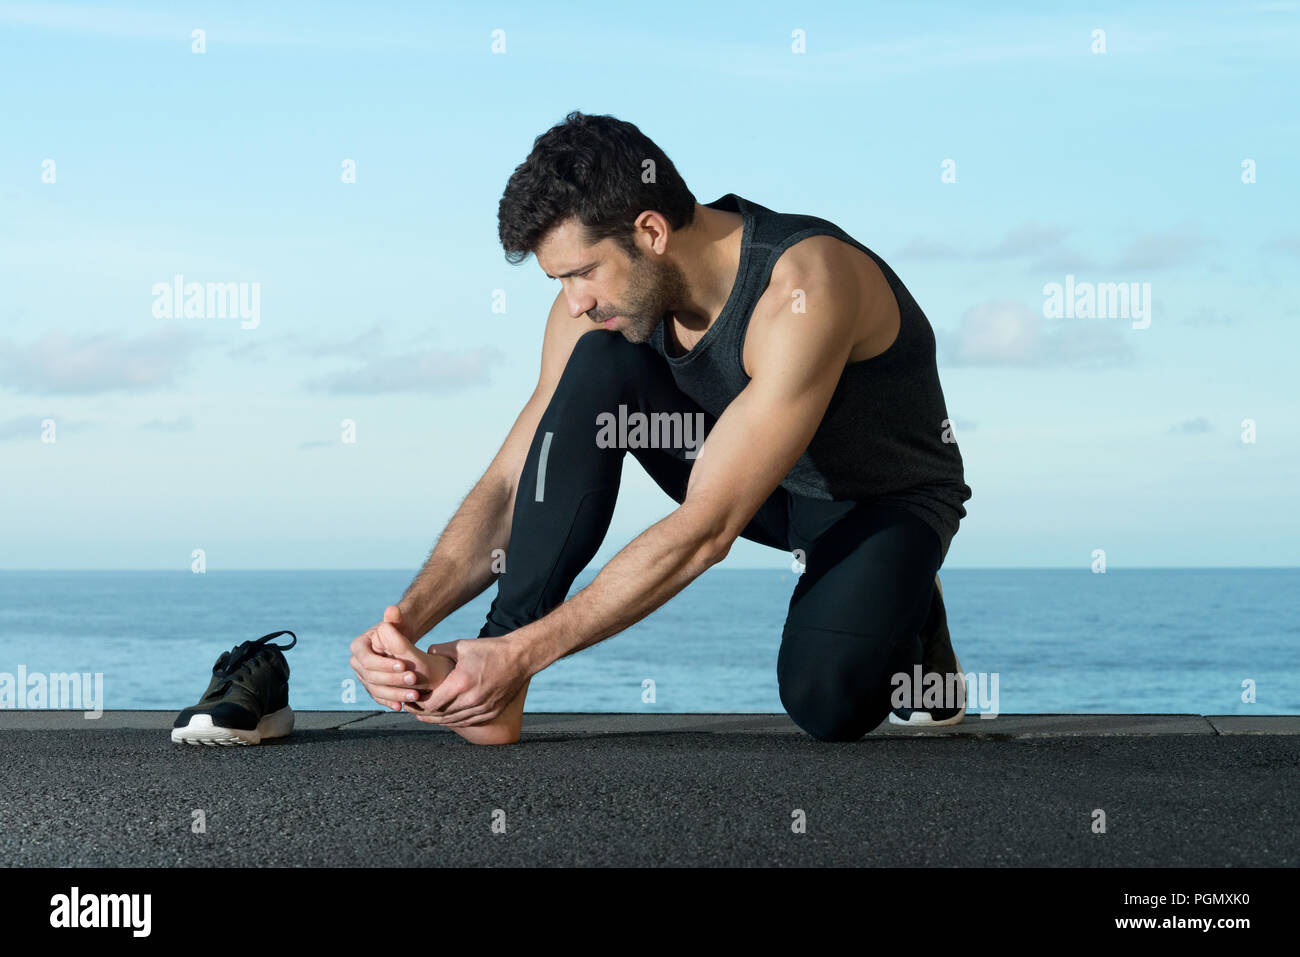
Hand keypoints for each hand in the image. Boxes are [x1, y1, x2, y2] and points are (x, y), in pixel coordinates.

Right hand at [348, 606, 450, 710]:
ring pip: (375, 690)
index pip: (367, 659)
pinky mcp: (372, 687)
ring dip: (395, 694)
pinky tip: (402, 706)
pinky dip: (390, 702)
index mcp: (358, 646)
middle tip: (413, 679)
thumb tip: (392, 610)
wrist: (400, 642)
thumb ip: (395, 617)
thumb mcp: (399, 622)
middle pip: (371, 676)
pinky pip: (379, 697)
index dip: (384, 664)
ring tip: (414, 694)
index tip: (403, 665)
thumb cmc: (399, 629)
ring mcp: (363, 676)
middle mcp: (357, 663)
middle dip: (393, 680)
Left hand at [413, 635, 529, 729]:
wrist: (520, 657)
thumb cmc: (491, 649)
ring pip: (453, 721)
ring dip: (437, 719)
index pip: (431, 703)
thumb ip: (439, 650)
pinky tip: (446, 717)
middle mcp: (471, 700)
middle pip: (439, 715)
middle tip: (413, 710)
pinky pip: (467, 722)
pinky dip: (454, 720)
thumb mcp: (461, 646)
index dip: (418, 704)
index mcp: (461, 683)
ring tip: (426, 715)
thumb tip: (424, 654)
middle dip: (424, 714)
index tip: (410, 700)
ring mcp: (483, 709)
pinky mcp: (491, 712)